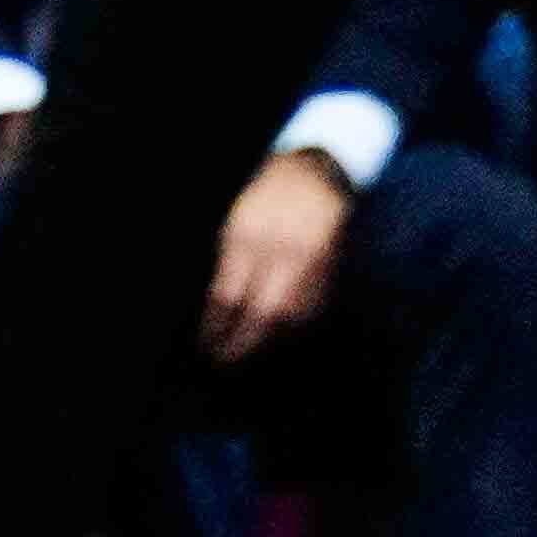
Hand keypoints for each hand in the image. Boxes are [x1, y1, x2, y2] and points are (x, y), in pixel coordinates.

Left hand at [198, 145, 350, 358]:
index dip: (216, 326)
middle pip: (263, 313)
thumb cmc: (267, 197)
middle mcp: (283, 252)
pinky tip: (276, 335)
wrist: (316, 175)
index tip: (205, 346)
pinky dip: (291, 328)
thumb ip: (229, 264)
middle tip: (222, 361)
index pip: (229, 295)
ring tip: (245, 352)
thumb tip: (217, 311)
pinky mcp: (331, 271)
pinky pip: (310, 310)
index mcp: (250, 236)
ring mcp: (311, 263)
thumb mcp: (236, 222)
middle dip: (242, 344)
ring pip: (290, 317)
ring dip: (267, 341)